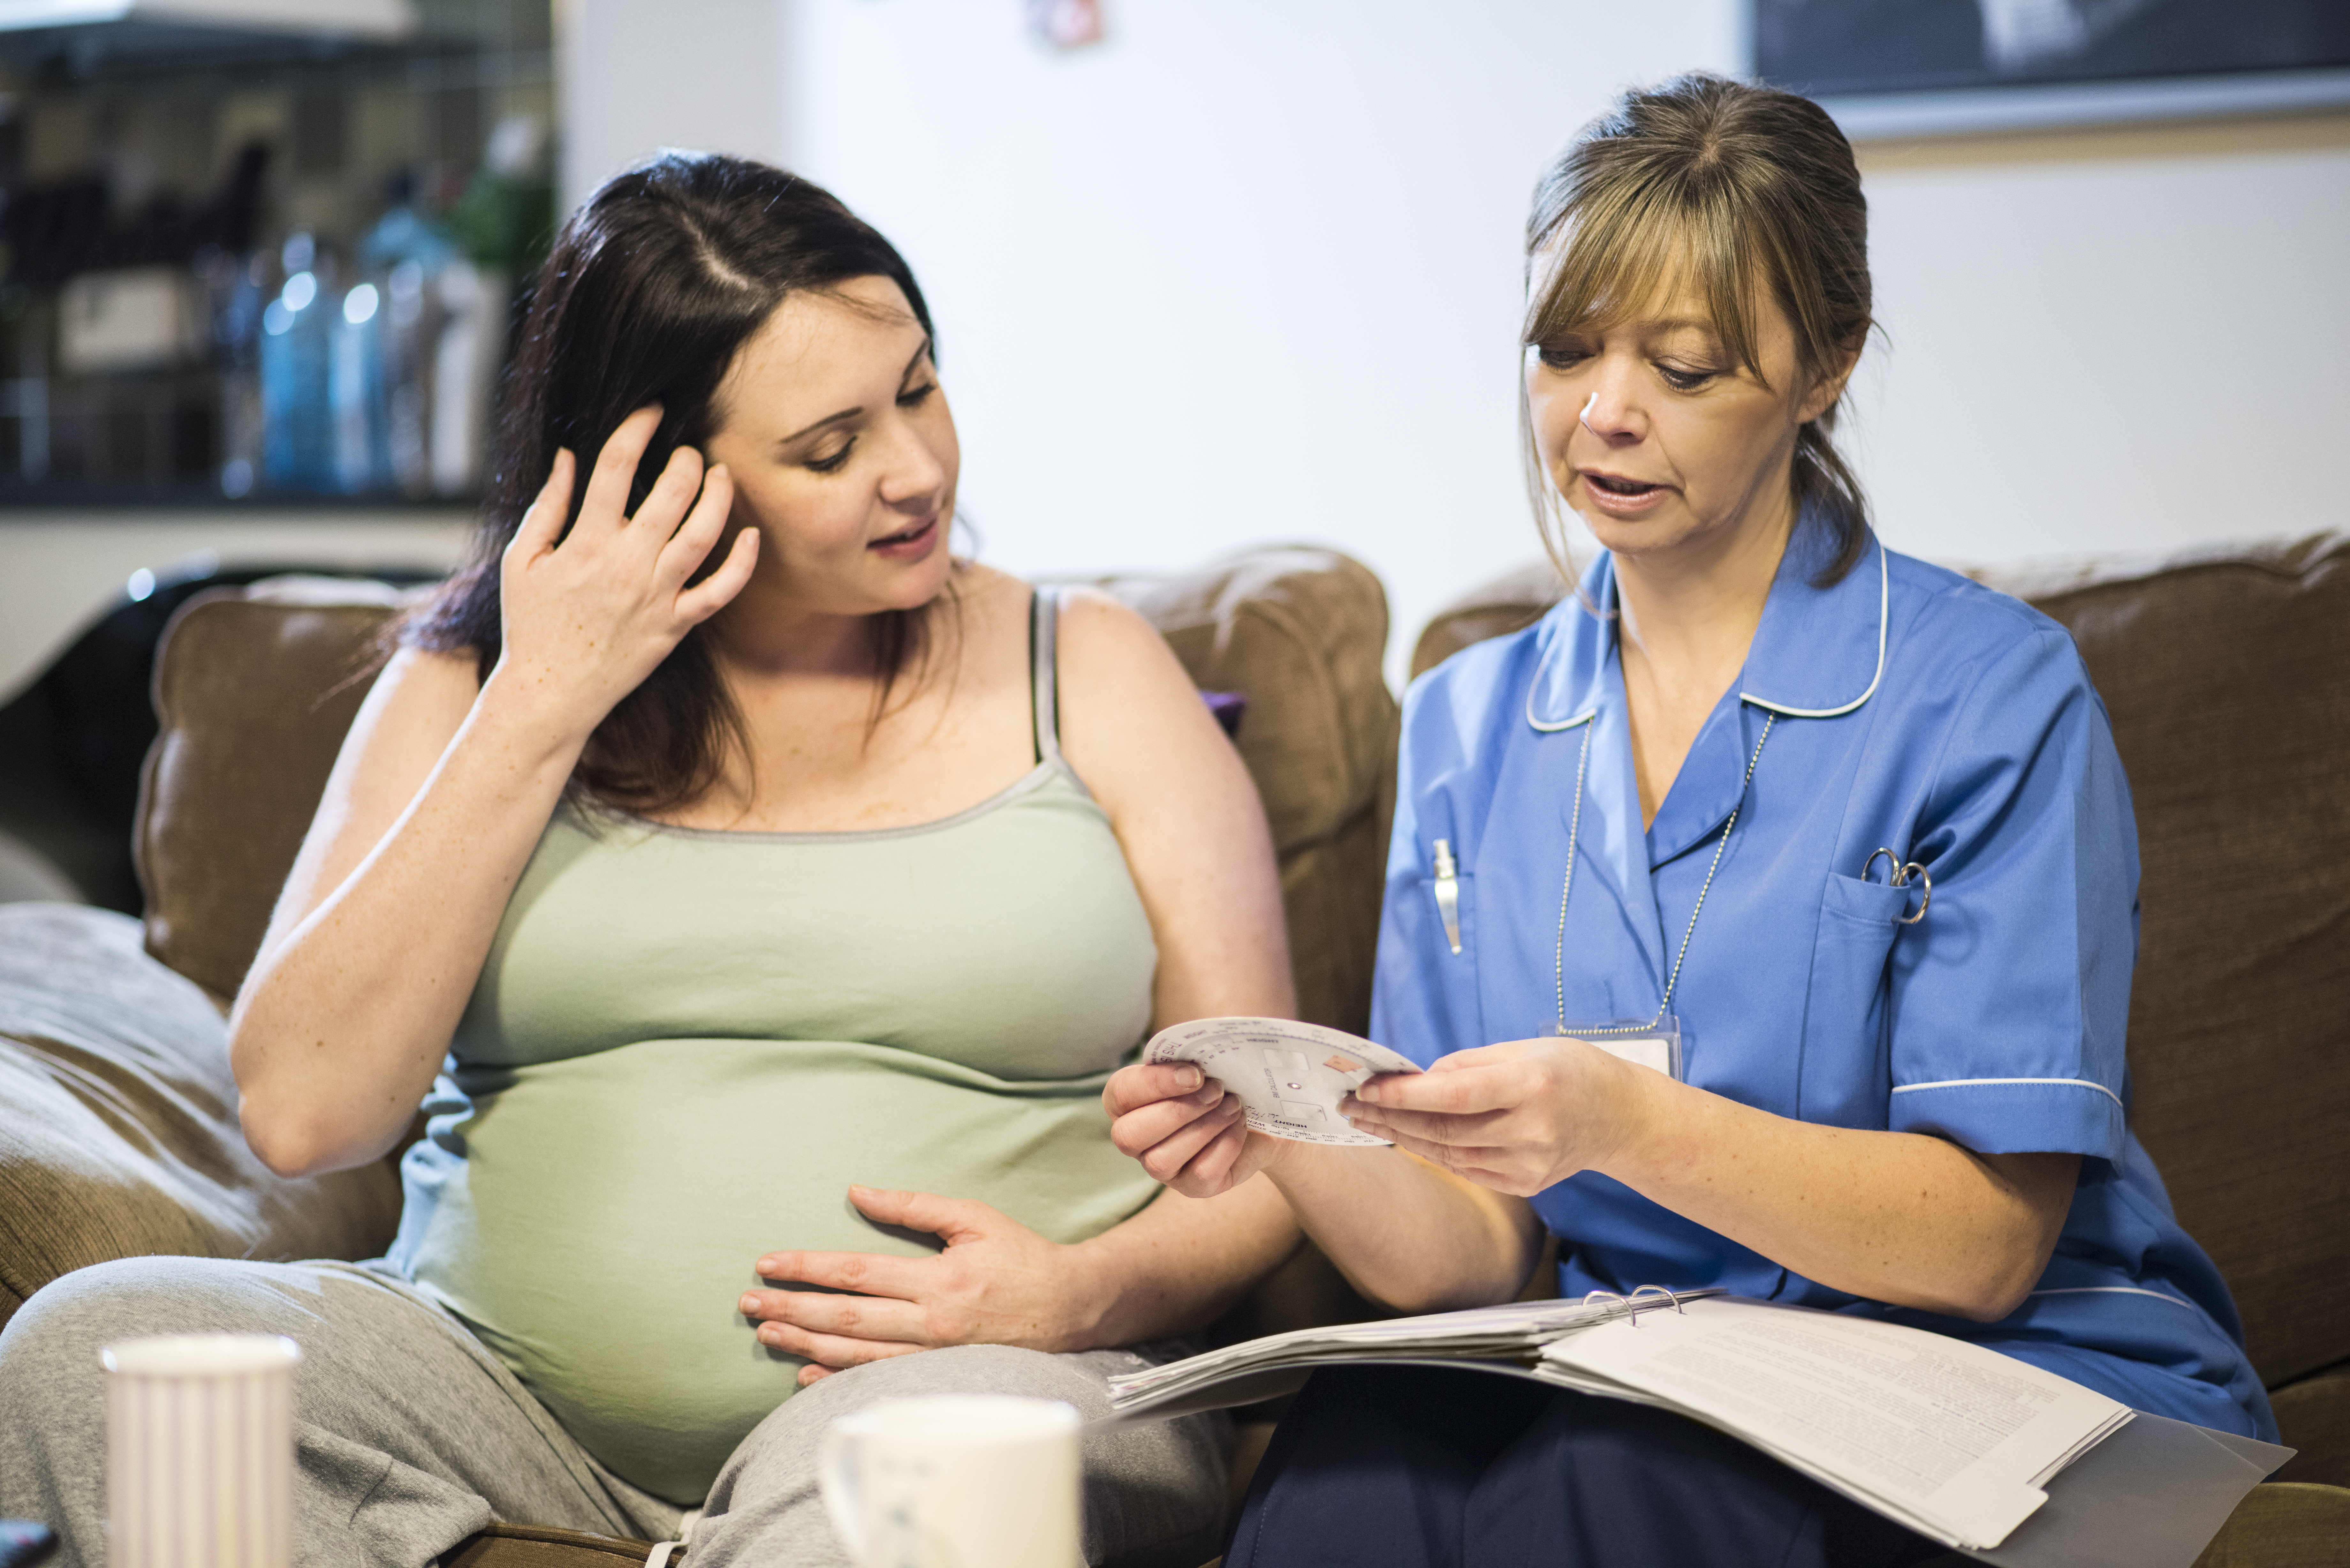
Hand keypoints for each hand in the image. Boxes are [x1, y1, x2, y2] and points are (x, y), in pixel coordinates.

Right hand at [492, 406, 758, 738]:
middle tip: (689, 451)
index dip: (637, 428)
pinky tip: (751, 536)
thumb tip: (569, 456)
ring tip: (722, 475)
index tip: (651, 411)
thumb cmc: (531, 624)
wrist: (550, 693)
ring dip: (719, 497)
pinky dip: (741, 563)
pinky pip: (720, 591)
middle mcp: (626, 565)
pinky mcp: (676, 625)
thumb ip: (548, 505)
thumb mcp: (524, 560)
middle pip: (670, 494)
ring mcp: (656, 596)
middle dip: (687, 461)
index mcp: (586, 542)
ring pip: (702, 535)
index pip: (615, 466)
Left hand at [738, 1186, 1106, 1386]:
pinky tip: (806, 1373)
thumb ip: (914, 1206)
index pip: (856, 1273)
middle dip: (792, 1309)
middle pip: (846, 1318)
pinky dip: (838, 1378)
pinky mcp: (939, 1375)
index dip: (807, 1267)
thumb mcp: (974, 1217)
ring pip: (856, 1354)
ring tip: (767, 1331)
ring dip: (805, 1343)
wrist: (1072, 1308)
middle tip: (750, 1303)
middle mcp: (931, 1322)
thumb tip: (859, 1191)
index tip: (769, 1263)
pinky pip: (879, 1379)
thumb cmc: (1021, 1258)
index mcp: (938, 1279)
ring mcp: (934, 1356)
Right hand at [1104, 1061, 1283, 1197]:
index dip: (1156, 1083)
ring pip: (1162, 1160)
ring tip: (1233, 1105)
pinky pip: (1201, 1173)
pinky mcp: (1191, 1186)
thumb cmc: (1220, 1077)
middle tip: (1216, 1090)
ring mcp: (1160, 1167)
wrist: (1258, 1110)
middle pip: (1130, 1136)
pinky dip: (1225, 1145)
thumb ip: (1194, 1050)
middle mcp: (1135, 1138)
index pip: (1121, 1094)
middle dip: (1177, 1111)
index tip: (1196, 1072)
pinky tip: (1238, 1124)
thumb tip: (1205, 1055)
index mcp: (1126, 1100)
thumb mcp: (1205, 1058)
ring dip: (1204, 1127)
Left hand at [1339, 1037, 1649, 1196]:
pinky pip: (1465, 1169)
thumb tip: (1415, 1080)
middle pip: (1444, 1130)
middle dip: (1389, 1118)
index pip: (1454, 1095)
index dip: (1404, 1095)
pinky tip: (1405, 1138)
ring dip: (1402, 1137)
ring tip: (1366, 1121)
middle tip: (1349, 1106)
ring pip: (1448, 1154)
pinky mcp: (1524, 1185)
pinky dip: (1433, 1153)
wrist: (1619, 1117)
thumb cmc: (1568, 1070)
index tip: (1365, 1088)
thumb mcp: (1523, 1048)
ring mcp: (1529, 1165)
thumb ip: (1467, 1064)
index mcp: (1532, 1086)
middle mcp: (1531, 1131)